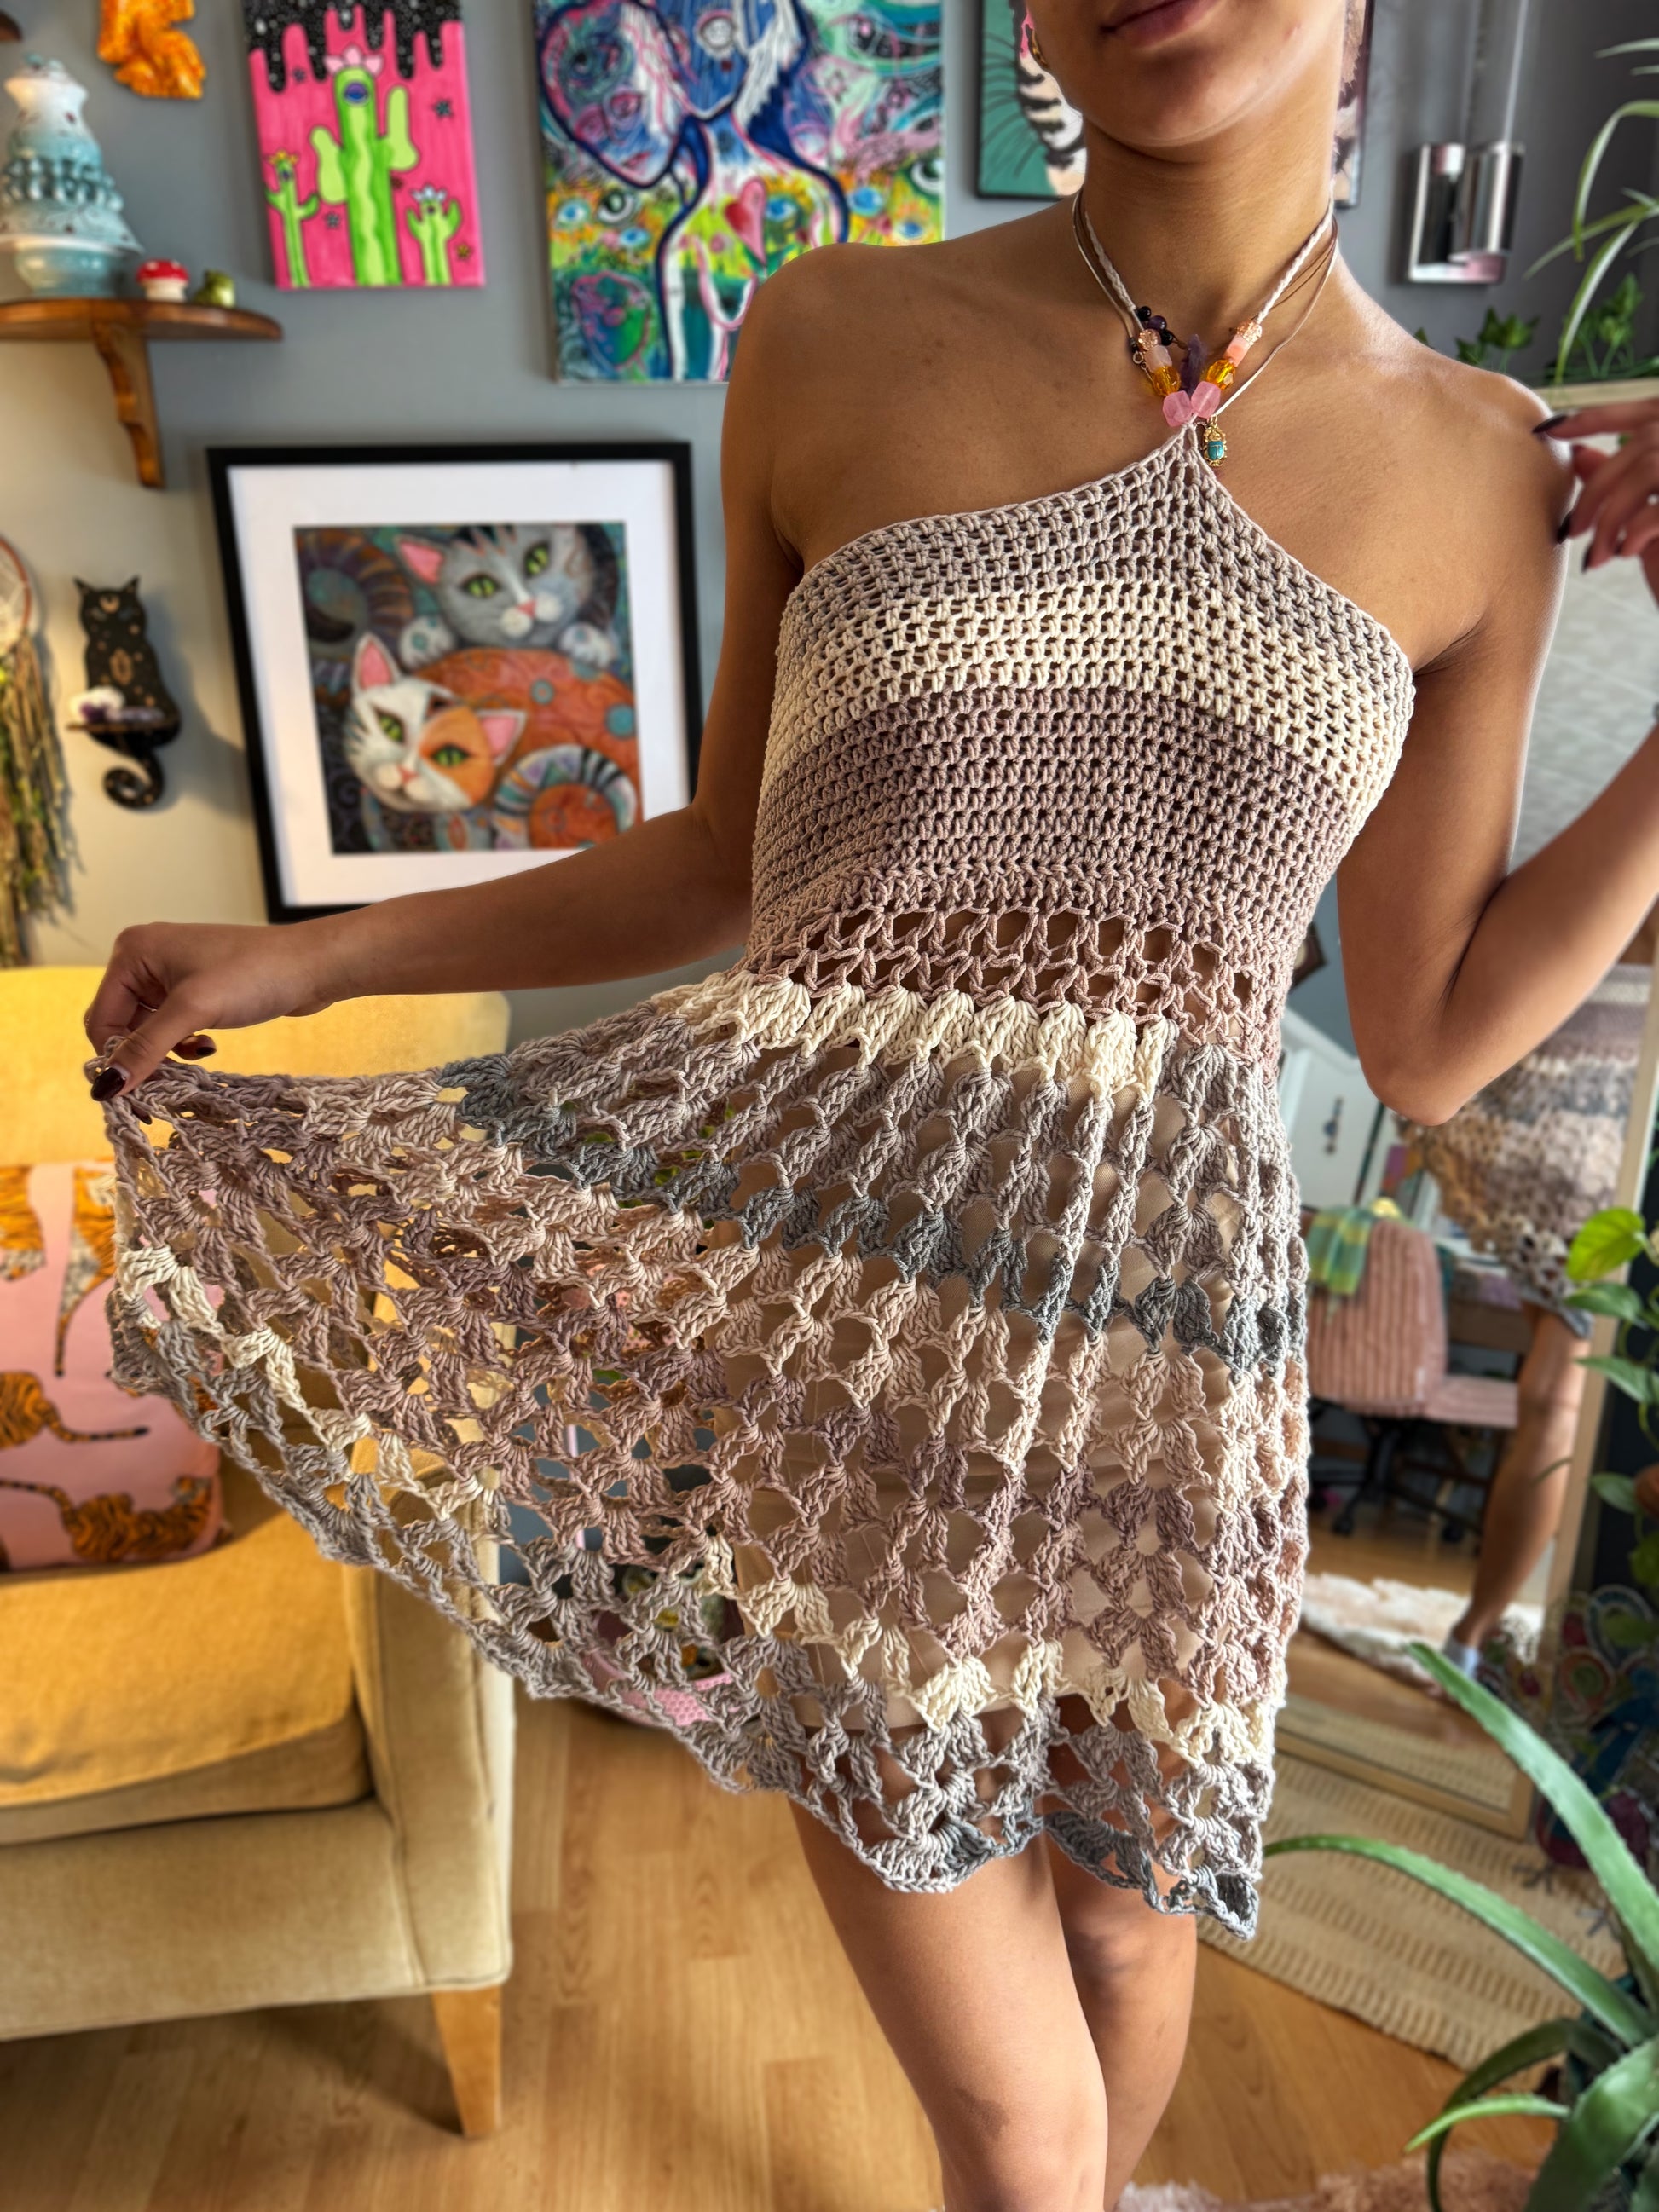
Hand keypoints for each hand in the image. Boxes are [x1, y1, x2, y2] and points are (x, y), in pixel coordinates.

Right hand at [83, 918, 349, 1099]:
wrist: (311, 965)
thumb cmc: (254, 974)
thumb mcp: (194, 1011)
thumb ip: (147, 1048)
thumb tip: (106, 1088)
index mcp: (132, 952)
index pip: (102, 1019)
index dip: (114, 1059)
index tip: (132, 1099)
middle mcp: (144, 959)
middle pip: (120, 1026)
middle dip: (140, 1058)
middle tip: (163, 1090)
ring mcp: (169, 974)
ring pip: (146, 1030)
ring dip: (163, 1054)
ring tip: (194, 1061)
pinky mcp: (194, 991)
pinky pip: (169, 1027)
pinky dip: (181, 1044)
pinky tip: (205, 1047)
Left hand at [1547, 399, 1658, 599]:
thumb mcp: (1644, 515)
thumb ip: (1621, 480)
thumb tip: (1578, 452)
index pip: (1646, 413)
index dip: (1597, 416)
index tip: (1551, 429)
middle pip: (1642, 443)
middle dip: (1596, 489)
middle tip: (1572, 530)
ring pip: (1647, 471)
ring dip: (1610, 518)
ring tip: (1597, 556)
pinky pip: (1658, 509)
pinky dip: (1633, 531)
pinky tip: (1626, 553)